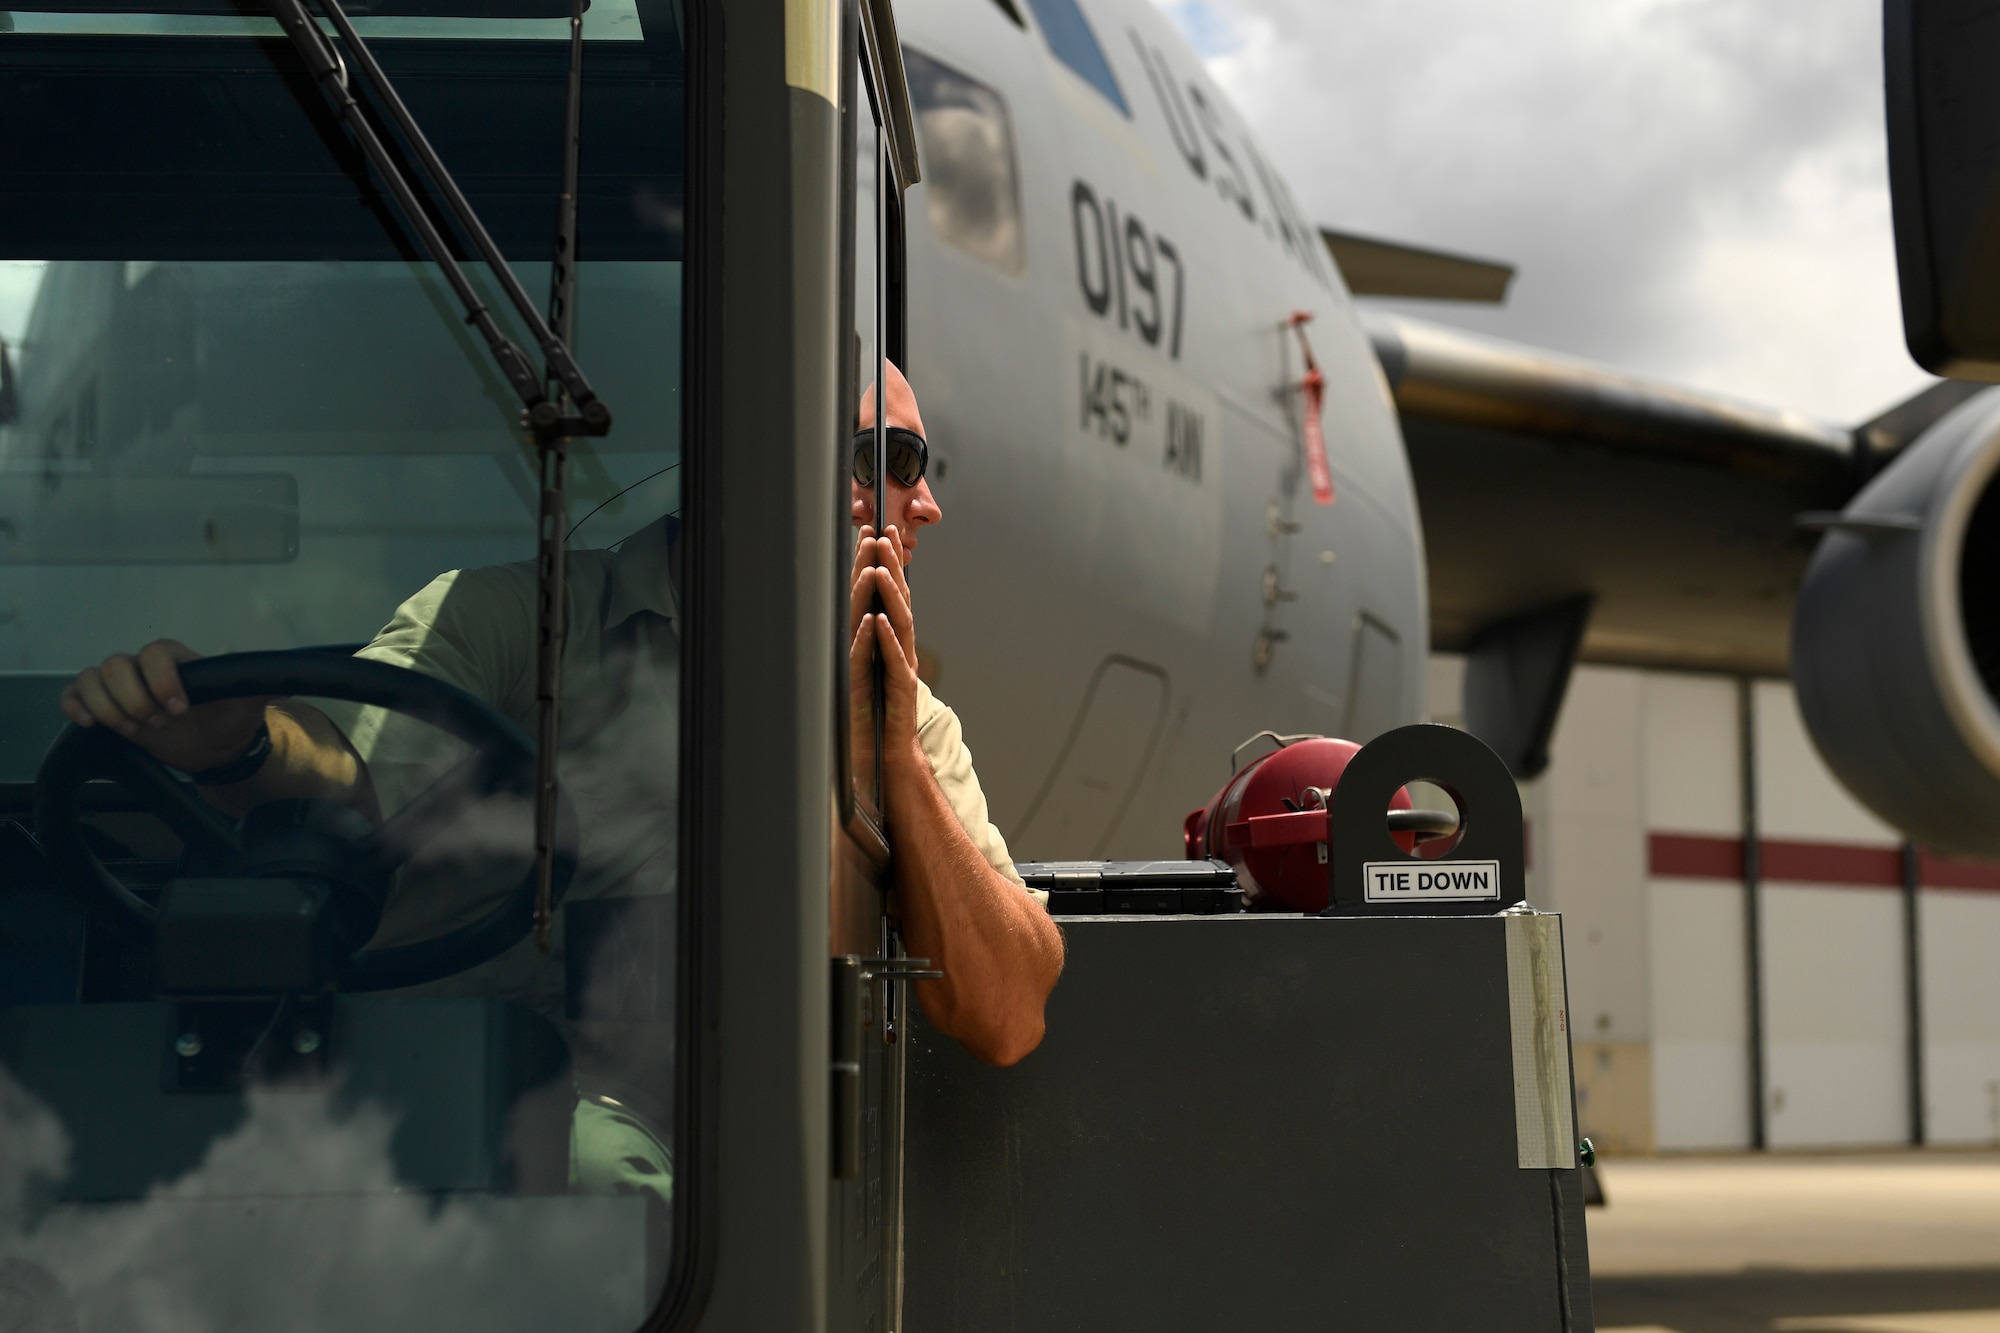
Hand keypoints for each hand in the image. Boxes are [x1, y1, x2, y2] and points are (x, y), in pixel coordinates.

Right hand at [60, 640, 273, 774]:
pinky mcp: (105, 706)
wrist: (215, 746)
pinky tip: (91, 724)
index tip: (179, 708)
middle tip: (159, 723)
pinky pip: (74, 693)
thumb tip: (292, 680)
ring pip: (91, 678)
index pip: (155, 652)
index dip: (161, 679)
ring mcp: (122, 686)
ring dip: (108, 708)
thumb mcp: (249, 702)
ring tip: (135, 729)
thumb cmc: (229, 717)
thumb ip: (264, 687)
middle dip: (134, 700)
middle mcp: (144, 668)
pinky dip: (75, 706)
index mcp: (177, 660)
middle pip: (115, 665)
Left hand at [848, 526, 921, 781]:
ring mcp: (902, 669)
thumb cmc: (877, 715)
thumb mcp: (866, 668)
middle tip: (884, 534)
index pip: (889, 594)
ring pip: (900, 623)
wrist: (891, 755)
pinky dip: (886, 639)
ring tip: (881, 568)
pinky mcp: (901, 692)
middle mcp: (900, 649)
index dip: (885, 562)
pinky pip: (893, 661)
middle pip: (898, 600)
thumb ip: (864, 638)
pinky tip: (879, 621)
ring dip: (889, 595)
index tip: (879, 530)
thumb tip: (855, 604)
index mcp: (891, 641)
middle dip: (891, 565)